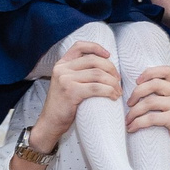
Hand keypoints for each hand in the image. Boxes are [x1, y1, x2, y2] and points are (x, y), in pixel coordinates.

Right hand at [27, 40, 121, 160]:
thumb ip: (78, 72)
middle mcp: (62, 69)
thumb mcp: (67, 83)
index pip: (79, 46)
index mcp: (61, 64)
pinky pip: (96, 88)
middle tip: (118, 80)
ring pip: (97, 74)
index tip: (108, 55)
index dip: (96, 47)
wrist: (50, 123)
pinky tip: (114, 96)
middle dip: (111, 69)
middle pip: (93, 60)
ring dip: (112, 82)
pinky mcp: (71, 92)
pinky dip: (109, 91)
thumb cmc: (64, 105)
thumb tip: (105, 66)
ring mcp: (65, 80)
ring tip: (118, 91)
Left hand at [124, 66, 169, 169]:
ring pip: (149, 102)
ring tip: (128, 119)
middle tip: (129, 103)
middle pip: (154, 84)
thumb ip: (164, 94)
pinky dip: (138, 123)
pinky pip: (151, 118)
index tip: (137, 81)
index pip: (165, 70)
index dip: (149, 72)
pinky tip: (131, 128)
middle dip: (136, 93)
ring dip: (134, 111)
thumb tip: (138, 85)